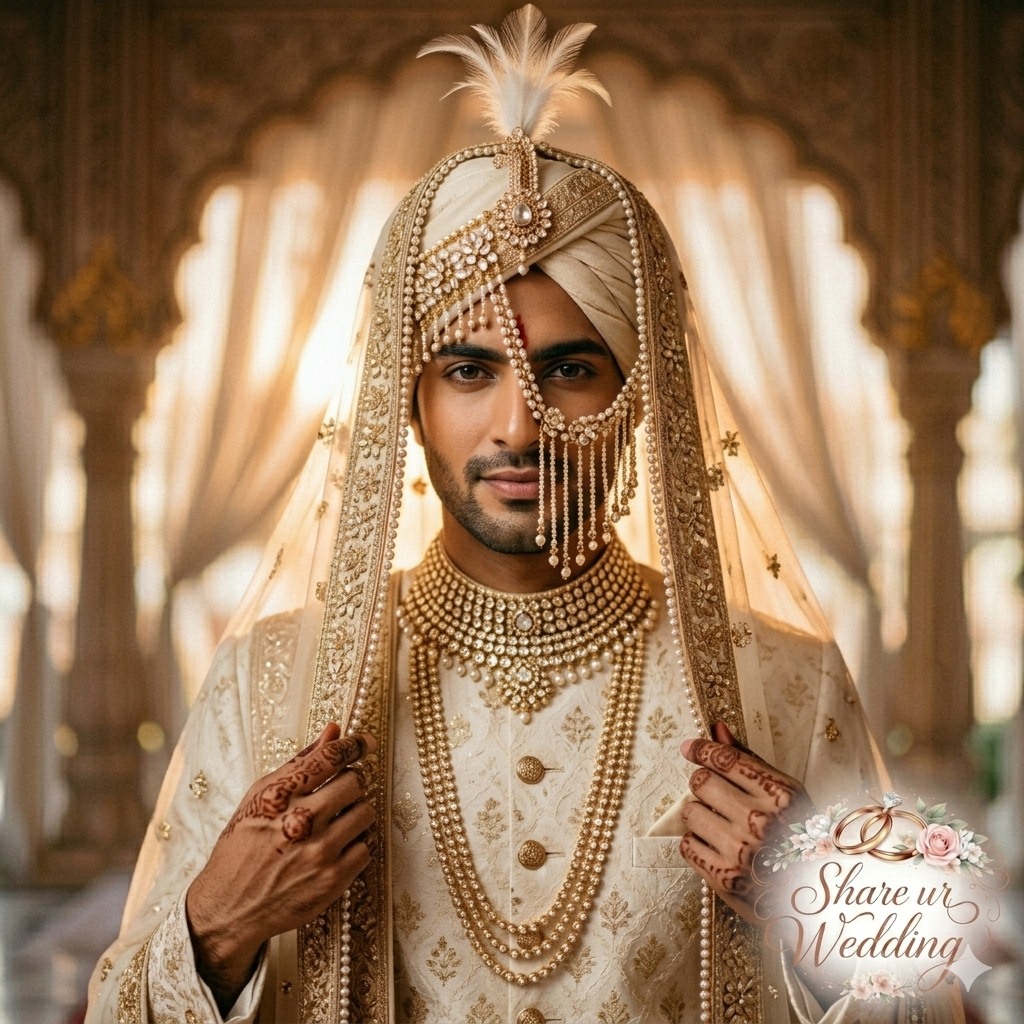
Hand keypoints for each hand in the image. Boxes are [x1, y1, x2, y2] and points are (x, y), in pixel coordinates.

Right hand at [185, 724, 375, 1012]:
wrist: (229, 907)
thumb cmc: (241, 847)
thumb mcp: (259, 797)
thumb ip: (300, 762)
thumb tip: (334, 731)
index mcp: (280, 796)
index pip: (330, 757)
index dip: (354, 744)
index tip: (365, 742)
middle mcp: (301, 821)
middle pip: (356, 782)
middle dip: (351, 782)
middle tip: (340, 791)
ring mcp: (319, 852)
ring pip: (366, 812)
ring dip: (355, 813)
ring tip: (335, 822)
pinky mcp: (332, 880)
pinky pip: (366, 847)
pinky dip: (355, 845)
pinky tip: (336, 848)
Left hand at [679, 721, 810, 926]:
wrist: (814, 899)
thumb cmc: (799, 840)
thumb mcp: (786, 796)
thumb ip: (749, 762)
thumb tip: (716, 729)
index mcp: (781, 796)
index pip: (726, 759)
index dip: (701, 749)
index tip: (689, 748)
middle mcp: (760, 821)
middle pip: (701, 782)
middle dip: (704, 786)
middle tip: (716, 797)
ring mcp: (741, 851)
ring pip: (690, 812)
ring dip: (699, 815)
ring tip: (720, 825)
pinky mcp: (725, 878)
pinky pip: (687, 844)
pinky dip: (697, 843)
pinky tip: (717, 847)